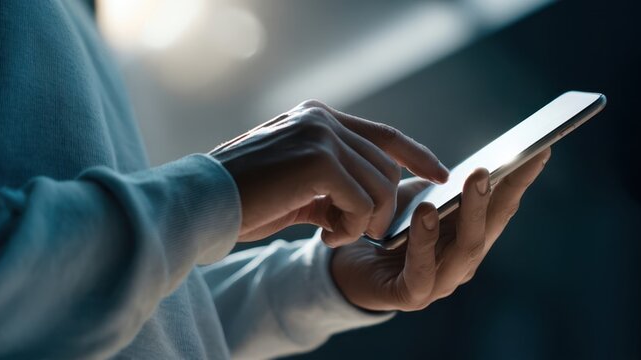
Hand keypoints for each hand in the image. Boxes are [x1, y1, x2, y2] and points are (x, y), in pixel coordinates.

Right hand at [210, 100, 448, 245]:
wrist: (201, 203)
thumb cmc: (244, 199)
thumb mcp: (297, 182)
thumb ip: (335, 179)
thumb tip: (377, 196)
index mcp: (317, 117)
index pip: (383, 134)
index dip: (417, 155)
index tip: (440, 175)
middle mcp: (322, 119)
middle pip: (387, 167)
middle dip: (380, 208)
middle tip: (347, 231)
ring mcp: (321, 135)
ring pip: (380, 186)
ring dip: (363, 222)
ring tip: (332, 234)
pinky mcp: (318, 160)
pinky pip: (362, 202)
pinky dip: (350, 228)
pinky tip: (324, 236)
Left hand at [330, 148, 551, 310]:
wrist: (346, 265)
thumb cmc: (387, 228)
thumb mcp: (415, 198)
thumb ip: (439, 185)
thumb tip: (469, 165)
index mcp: (469, 234)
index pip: (502, 204)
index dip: (521, 179)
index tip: (538, 149)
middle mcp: (463, 260)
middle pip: (491, 226)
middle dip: (500, 193)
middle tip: (498, 163)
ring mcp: (441, 281)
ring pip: (466, 248)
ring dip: (472, 212)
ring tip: (472, 180)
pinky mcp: (411, 296)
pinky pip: (423, 270)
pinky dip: (425, 242)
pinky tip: (425, 215)